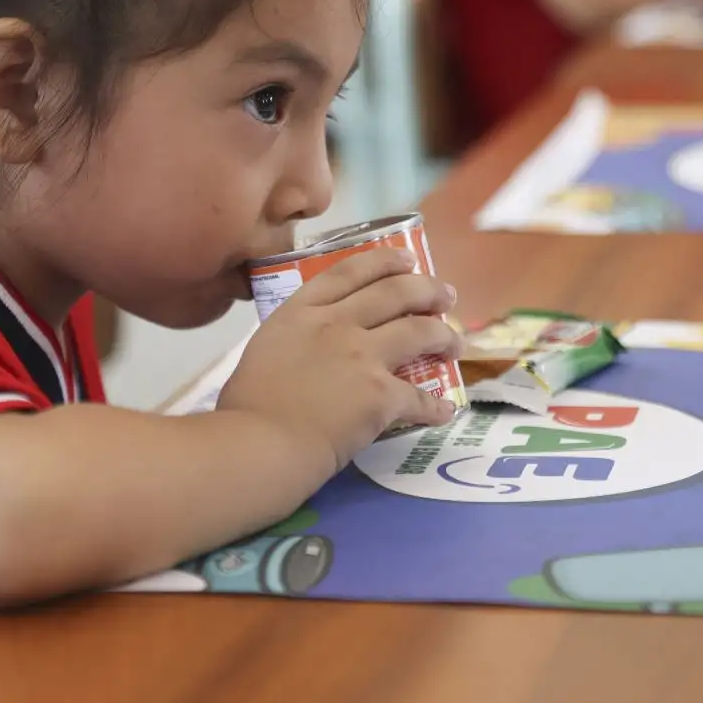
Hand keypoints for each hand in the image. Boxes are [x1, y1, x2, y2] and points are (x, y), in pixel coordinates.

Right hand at [218, 249, 459, 471]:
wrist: (260, 442)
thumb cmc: (247, 405)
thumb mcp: (265, 349)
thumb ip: (294, 339)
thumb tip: (310, 349)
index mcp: (301, 311)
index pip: (350, 270)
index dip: (385, 261)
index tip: (408, 260)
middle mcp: (336, 323)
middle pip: (395, 291)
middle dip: (428, 289)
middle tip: (445, 295)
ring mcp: (361, 356)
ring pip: (419, 330)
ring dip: (444, 335)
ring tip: (455, 343)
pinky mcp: (380, 394)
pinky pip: (420, 397)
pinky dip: (435, 406)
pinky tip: (443, 411)